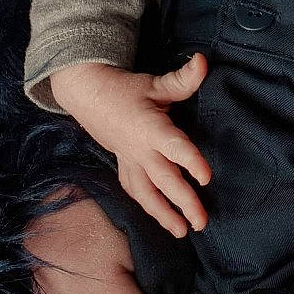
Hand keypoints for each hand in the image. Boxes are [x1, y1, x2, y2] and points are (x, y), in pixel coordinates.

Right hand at [49, 56, 212, 238]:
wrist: (88, 96)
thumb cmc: (126, 90)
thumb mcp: (154, 83)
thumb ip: (182, 79)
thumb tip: (203, 62)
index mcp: (149, 128)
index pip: (173, 146)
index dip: (190, 161)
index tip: (206, 177)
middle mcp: (138, 150)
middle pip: (163, 180)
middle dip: (183, 202)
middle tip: (201, 222)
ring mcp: (129, 161)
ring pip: (146, 193)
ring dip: (163, 214)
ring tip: (182, 231)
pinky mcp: (123, 166)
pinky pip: (135, 191)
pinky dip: (147, 207)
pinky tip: (162, 220)